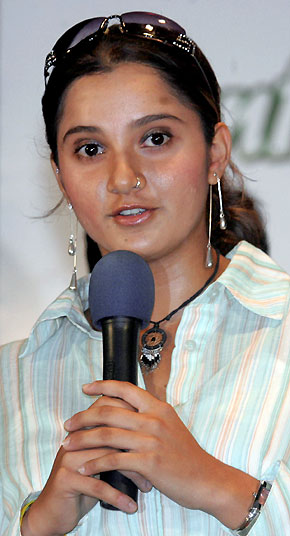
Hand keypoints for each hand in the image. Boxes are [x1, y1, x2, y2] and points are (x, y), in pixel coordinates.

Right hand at [21, 394, 150, 535]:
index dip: (130, 416)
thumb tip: (150, 430)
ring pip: (107, 459)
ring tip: (147, 486)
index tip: (153, 432)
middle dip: (137, 449)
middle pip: (111, 432)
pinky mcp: (65, 479)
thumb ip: (118, 441)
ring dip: (131, 475)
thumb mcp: (101, 458)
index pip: (107, 408)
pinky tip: (130, 505)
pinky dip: (117, 497)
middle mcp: (75, 438)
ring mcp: (68, 457)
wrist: (56, 510)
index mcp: (84, 428)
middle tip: (156, 465)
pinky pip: (97, 486)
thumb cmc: (86, 481)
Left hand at [64, 380, 258, 529]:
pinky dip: (94, 464)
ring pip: (107, 435)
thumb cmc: (187, 455)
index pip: (125, 389)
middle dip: (83, 417)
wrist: (207, 479)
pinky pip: (113, 460)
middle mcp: (154, 419)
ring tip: (67, 445)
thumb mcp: (170, 425)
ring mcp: (152, 440)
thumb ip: (150, 416)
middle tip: (67, 424)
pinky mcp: (149, 462)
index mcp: (158, 407)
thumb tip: (126, 409)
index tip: (86, 387)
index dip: (102, 386)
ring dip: (82, 440)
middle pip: (109, 411)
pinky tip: (83, 468)